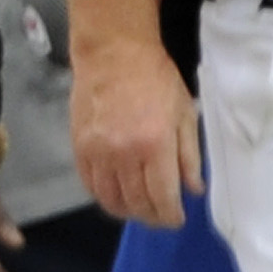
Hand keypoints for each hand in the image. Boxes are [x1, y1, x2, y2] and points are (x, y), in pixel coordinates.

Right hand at [70, 32, 199, 230]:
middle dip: (151, 216)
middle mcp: (124, 153)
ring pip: (110, 199)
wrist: (113, 52)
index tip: (177, 219)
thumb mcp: (184, 113)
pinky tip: (116, 194)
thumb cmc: (156, 78)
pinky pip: (89, 184)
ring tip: (139, 208)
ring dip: (127, 210)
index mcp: (155, 145)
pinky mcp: (79, 146)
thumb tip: (193, 190)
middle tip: (160, 216)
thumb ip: (189, 155)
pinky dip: (103, 195)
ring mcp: (97, 151)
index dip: (171, 216)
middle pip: (136, 203)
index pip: (162, 198)